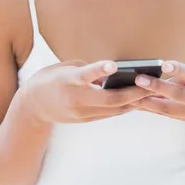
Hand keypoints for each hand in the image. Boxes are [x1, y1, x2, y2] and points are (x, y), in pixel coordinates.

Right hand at [22, 59, 153, 124]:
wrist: (32, 106)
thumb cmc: (51, 79)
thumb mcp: (66, 68)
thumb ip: (89, 70)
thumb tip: (114, 75)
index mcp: (68, 81)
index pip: (85, 75)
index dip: (99, 70)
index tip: (114, 65)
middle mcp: (75, 99)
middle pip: (109, 98)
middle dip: (132, 92)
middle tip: (151, 83)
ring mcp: (81, 113)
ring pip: (113, 109)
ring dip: (133, 102)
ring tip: (152, 93)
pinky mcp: (84, 120)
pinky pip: (109, 113)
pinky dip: (123, 107)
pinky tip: (137, 100)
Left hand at [133, 61, 184, 123]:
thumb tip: (160, 75)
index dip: (179, 70)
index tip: (163, 64)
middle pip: (179, 96)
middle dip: (158, 88)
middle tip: (138, 79)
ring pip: (170, 110)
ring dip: (148, 103)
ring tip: (130, 94)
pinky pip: (168, 115)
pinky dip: (152, 108)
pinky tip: (137, 103)